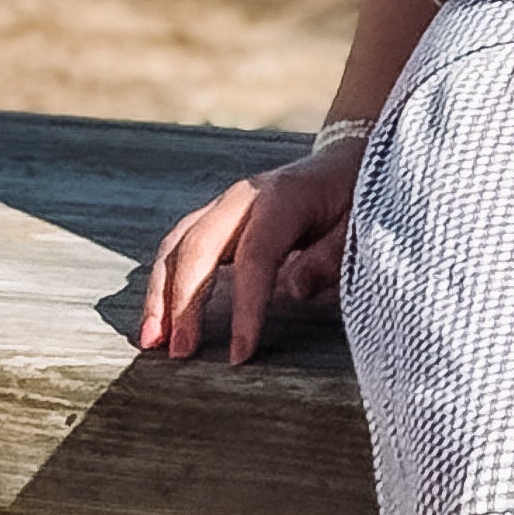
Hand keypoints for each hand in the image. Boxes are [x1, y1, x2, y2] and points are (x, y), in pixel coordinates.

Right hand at [139, 142, 364, 365]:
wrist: (345, 159)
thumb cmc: (357, 198)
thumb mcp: (362, 223)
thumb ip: (332, 255)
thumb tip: (294, 291)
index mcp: (284, 198)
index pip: (256, 256)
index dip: (246, 308)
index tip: (240, 355)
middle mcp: (244, 197)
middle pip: (198, 247)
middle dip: (184, 303)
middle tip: (180, 353)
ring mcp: (224, 206)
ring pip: (177, 246)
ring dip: (160, 295)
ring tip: (150, 341)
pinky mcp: (215, 218)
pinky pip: (179, 248)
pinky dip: (164, 284)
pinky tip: (159, 319)